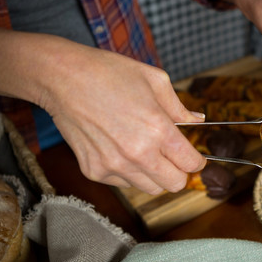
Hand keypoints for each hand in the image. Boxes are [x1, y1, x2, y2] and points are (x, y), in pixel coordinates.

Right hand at [43, 43, 205, 194]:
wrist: (64, 77)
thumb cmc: (110, 73)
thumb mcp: (155, 80)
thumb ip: (179, 107)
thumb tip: (198, 120)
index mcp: (158, 130)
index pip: (191, 164)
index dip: (196, 160)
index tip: (193, 156)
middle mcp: (138, 153)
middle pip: (175, 185)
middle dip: (179, 171)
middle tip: (172, 156)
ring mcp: (114, 165)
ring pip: (150, 188)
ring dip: (154, 174)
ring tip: (145, 150)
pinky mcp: (94, 171)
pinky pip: (124, 183)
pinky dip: (129, 172)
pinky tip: (121, 149)